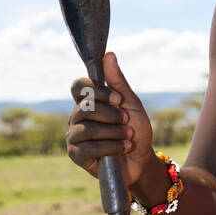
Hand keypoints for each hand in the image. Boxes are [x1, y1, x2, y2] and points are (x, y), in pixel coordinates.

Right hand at [66, 51, 153, 186]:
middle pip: (85, 107)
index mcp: (87, 101)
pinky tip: (123, 148)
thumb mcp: (131, 103)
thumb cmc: (135, 129)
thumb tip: (108, 55)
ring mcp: (74, 136)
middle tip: (127, 121)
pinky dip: (111, 146)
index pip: (78, 86)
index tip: (118, 99)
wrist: (141, 160)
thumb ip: (118, 81)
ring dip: (114, 132)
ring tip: (128, 136)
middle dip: (111, 114)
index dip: (97, 90)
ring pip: (87, 128)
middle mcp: (76, 116)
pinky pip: (88, 147)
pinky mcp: (76, 155)